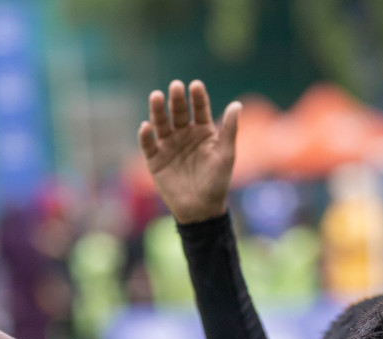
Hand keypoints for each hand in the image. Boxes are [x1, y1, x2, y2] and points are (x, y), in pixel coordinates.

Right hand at [138, 79, 239, 223]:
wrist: (201, 210)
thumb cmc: (217, 182)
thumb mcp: (226, 155)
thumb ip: (229, 130)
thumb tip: (237, 104)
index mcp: (203, 131)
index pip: (199, 109)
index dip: (197, 97)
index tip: (195, 85)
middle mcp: (184, 134)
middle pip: (179, 112)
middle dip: (177, 99)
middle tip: (175, 87)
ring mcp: (168, 145)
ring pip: (161, 123)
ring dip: (158, 110)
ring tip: (156, 96)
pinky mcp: (155, 159)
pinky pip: (148, 145)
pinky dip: (146, 136)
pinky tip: (146, 127)